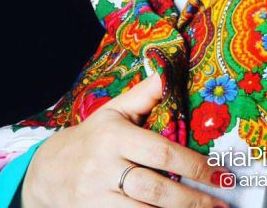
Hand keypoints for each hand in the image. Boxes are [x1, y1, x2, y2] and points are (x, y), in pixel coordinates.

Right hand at [21, 72, 229, 206]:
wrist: (47, 171)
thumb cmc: (94, 136)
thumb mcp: (116, 110)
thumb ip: (146, 93)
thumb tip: (172, 71)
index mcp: (114, 136)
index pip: (161, 152)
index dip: (194, 165)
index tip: (220, 174)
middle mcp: (103, 168)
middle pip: (154, 189)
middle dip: (191, 200)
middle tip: (220, 205)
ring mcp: (93, 197)